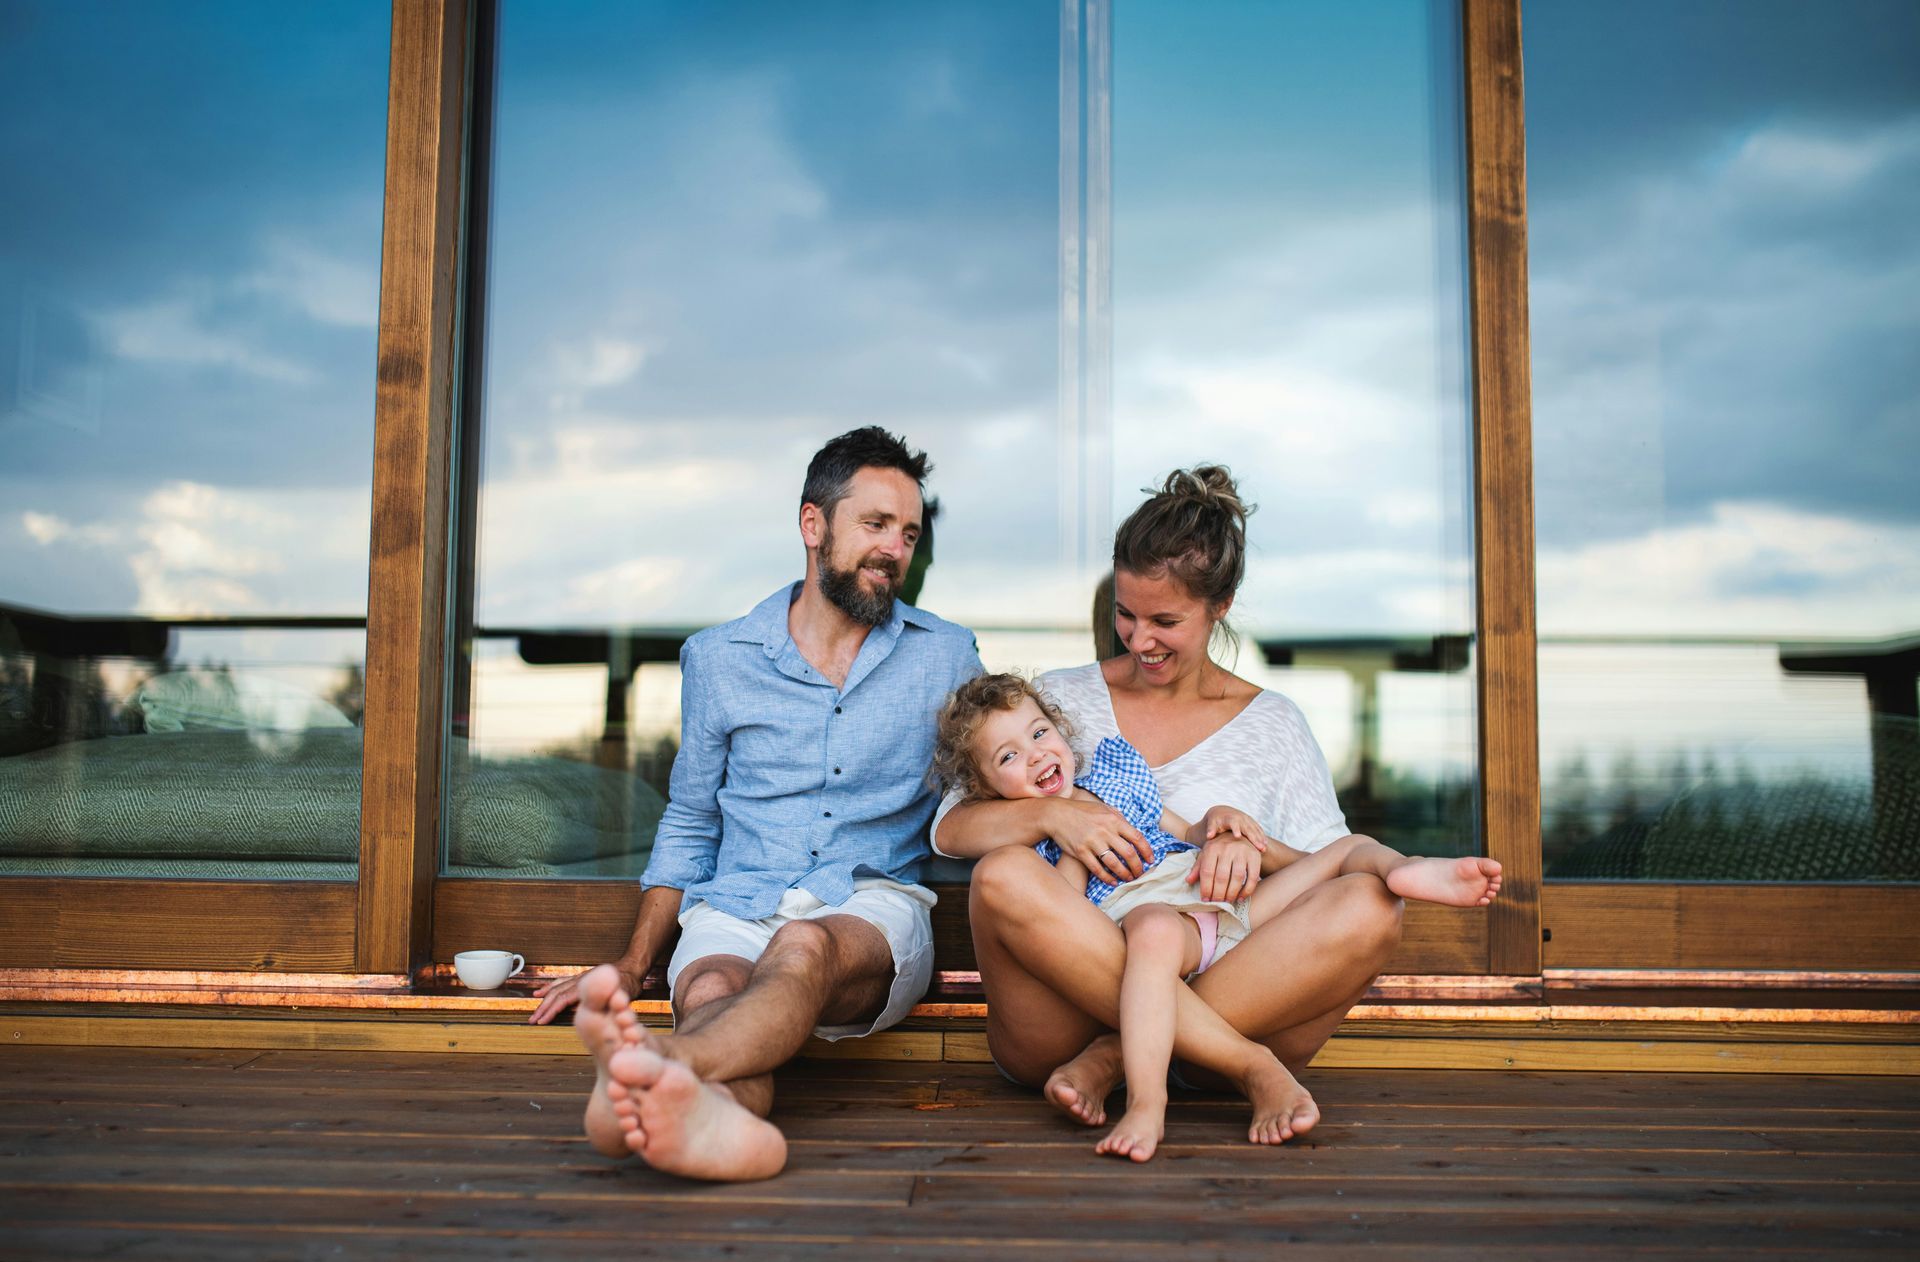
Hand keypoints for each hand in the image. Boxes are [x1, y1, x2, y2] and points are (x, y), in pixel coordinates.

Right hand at [527, 962, 644, 1024]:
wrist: (632, 968)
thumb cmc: (628, 984)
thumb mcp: (618, 995)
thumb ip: (602, 1001)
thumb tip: (586, 1009)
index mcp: (587, 987)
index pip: (563, 1000)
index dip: (551, 1011)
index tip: (542, 1021)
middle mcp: (580, 981)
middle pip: (556, 995)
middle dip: (543, 1008)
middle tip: (532, 1020)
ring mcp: (579, 978)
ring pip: (556, 988)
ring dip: (543, 999)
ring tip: (533, 1009)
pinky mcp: (581, 978)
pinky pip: (561, 982)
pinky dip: (549, 987)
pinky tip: (541, 991)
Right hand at [1048, 796, 1153, 884]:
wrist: (1057, 815)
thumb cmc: (1082, 811)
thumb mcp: (1102, 807)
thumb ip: (1119, 817)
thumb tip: (1133, 830)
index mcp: (1113, 819)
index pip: (1137, 837)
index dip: (1147, 851)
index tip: (1151, 860)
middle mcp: (1105, 831)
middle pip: (1128, 853)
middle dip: (1137, 866)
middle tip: (1140, 873)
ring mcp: (1092, 842)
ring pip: (1114, 864)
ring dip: (1124, 874)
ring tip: (1129, 878)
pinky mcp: (1081, 852)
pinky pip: (1098, 869)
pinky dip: (1107, 878)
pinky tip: (1113, 881)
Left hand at [1187, 836, 1263, 902]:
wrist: (1239, 835)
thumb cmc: (1219, 848)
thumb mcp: (1206, 854)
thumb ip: (1198, 868)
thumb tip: (1188, 881)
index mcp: (1212, 848)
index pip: (1207, 872)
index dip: (1206, 888)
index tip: (1205, 899)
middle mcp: (1227, 848)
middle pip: (1222, 876)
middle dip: (1218, 894)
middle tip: (1217, 903)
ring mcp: (1242, 852)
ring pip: (1237, 877)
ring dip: (1232, 893)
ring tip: (1227, 901)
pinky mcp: (1254, 857)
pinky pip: (1253, 877)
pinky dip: (1247, 890)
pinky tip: (1241, 898)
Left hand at [1197, 805, 1269, 849]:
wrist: (1222, 812)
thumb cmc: (1216, 821)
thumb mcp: (1212, 824)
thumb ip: (1211, 829)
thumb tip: (1209, 836)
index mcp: (1230, 818)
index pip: (1234, 823)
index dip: (1236, 829)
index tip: (1238, 837)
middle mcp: (1240, 818)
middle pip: (1248, 827)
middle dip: (1253, 837)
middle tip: (1259, 847)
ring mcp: (1247, 820)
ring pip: (1255, 829)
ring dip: (1259, 838)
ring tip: (1263, 848)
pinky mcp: (1251, 823)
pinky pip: (1258, 829)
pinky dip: (1261, 836)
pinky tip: (1265, 845)